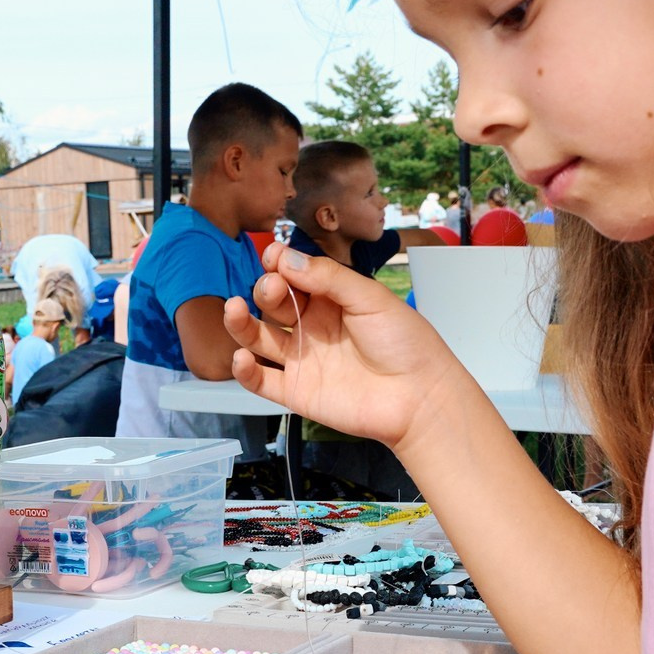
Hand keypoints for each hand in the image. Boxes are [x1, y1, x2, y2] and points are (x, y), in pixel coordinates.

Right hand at [223, 243, 471, 449]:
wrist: (419, 398)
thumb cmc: (406, 344)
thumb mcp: (370, 298)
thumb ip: (328, 278)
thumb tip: (287, 259)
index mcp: (331, 301)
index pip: (294, 277)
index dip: (280, 265)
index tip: (272, 256)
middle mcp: (312, 327)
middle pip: (273, 303)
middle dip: (267, 290)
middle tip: (273, 286)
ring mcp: (302, 359)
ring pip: (259, 337)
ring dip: (241, 322)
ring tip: (234, 308)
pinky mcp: (297, 391)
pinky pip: (262, 380)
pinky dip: (245, 370)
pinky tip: (242, 357)